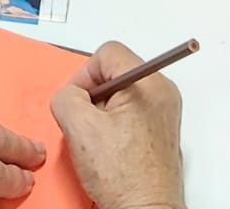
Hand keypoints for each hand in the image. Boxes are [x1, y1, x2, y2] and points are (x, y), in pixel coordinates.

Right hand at [51, 41, 184, 208]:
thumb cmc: (123, 177)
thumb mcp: (78, 127)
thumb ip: (66, 96)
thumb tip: (70, 95)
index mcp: (149, 83)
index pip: (108, 53)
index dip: (84, 74)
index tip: (77, 100)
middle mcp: (163, 93)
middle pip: (115, 72)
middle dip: (93, 96)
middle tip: (85, 124)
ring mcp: (164, 113)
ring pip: (121, 94)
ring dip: (101, 113)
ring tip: (98, 142)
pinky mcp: (160, 132)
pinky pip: (130, 113)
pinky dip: (114, 126)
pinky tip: (108, 150)